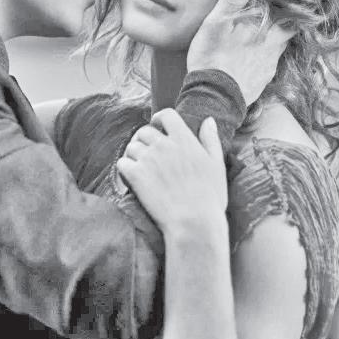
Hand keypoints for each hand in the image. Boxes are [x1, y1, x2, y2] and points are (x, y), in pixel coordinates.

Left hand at [117, 110, 226, 238]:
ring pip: (131, 147)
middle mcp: (164, 145)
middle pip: (144, 131)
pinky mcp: (135, 175)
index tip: (157, 125)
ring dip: (133, 154)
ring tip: (139, 167)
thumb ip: (210, 140)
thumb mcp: (217, 165)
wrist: (194, 223)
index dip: (159, 118)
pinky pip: (122, 163)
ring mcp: (148, 159)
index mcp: (184, 140)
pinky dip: (124, 169)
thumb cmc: (209, 197)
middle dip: (144, 139)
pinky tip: (130, 179)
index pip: (167, 115)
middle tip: (147, 153)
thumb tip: (208, 120)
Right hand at [187, 0, 295, 106]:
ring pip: (278, 52)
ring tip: (260, 41)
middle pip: (287, 34)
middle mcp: (273, 50)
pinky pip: (268, 69)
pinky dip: (263, 63)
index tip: (294, 4)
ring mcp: (268, 69)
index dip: (292, 9)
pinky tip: (251, 63)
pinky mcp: (261, 83)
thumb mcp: (217, 23)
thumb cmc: (213, 57)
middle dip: (284, 27)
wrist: (213, 97)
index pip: (291, 16)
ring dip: (273, 45)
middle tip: (278, 21)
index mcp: (267, 32)